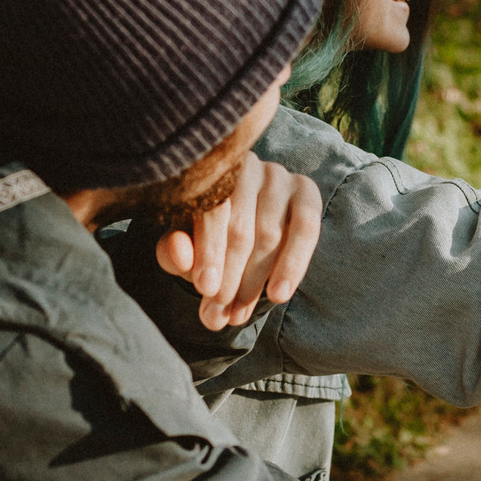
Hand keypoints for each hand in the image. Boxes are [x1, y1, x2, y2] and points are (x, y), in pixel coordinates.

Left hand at [154, 153, 323, 330]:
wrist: (238, 230)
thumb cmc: (203, 236)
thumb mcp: (183, 246)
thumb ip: (174, 251)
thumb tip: (179, 254)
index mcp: (207, 171)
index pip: (211, 210)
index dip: (208, 251)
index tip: (205, 289)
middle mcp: (244, 165)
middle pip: (240, 227)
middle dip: (229, 278)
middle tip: (217, 316)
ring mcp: (277, 175)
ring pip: (270, 234)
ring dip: (254, 281)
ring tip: (237, 316)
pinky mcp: (306, 191)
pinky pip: (306, 229)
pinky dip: (293, 264)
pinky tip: (278, 295)